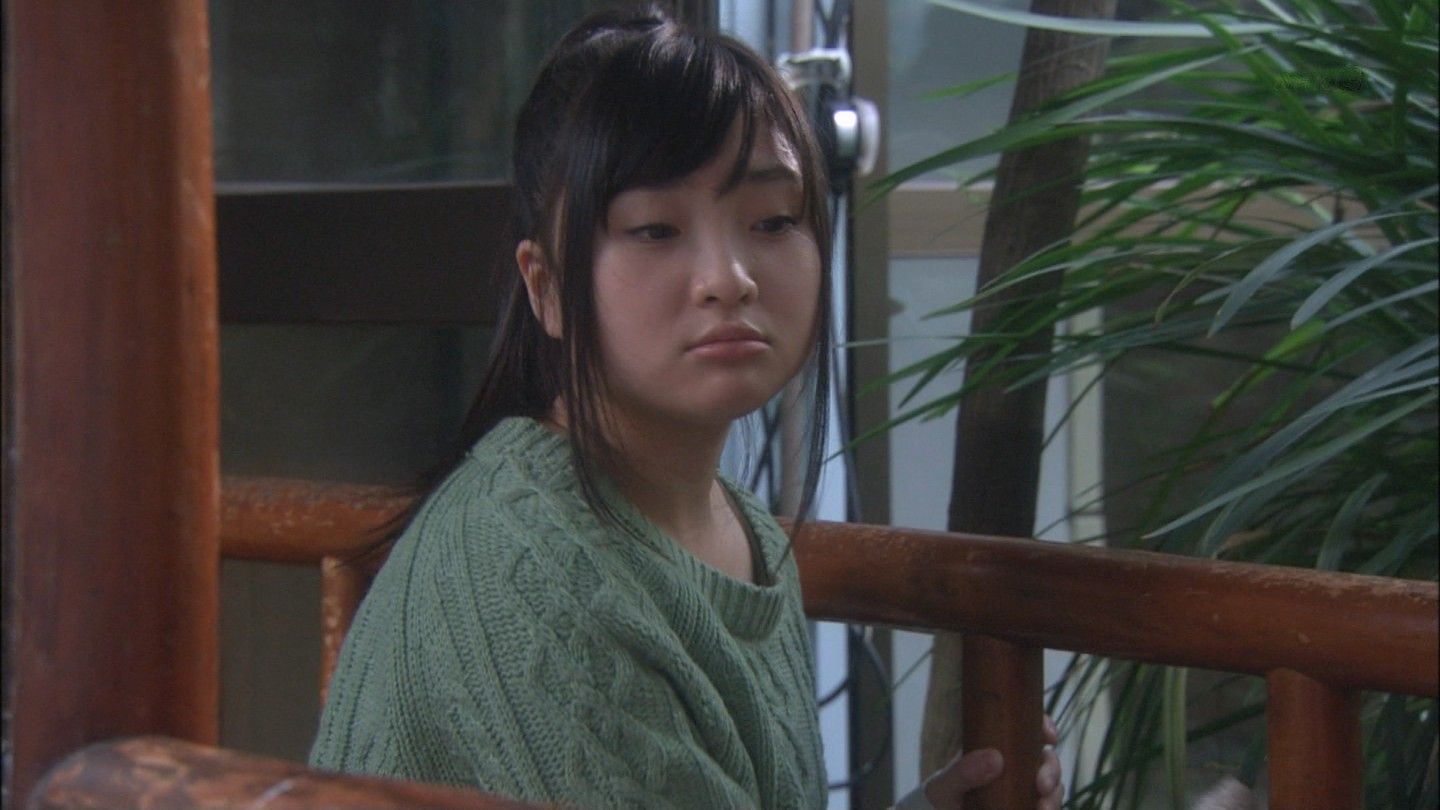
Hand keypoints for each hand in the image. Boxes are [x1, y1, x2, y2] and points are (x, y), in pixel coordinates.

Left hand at [916, 715, 1062, 809]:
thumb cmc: (938, 799)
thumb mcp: (944, 785)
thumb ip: (963, 771)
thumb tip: (995, 757)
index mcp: (994, 748)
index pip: (1024, 728)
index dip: (1043, 726)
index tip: (1050, 736)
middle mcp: (1013, 766)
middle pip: (1046, 758)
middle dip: (1052, 770)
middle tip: (1043, 786)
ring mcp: (1021, 789)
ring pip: (1052, 786)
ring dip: (1054, 795)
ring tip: (1043, 809)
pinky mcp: (1025, 806)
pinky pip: (1046, 805)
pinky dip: (1050, 807)